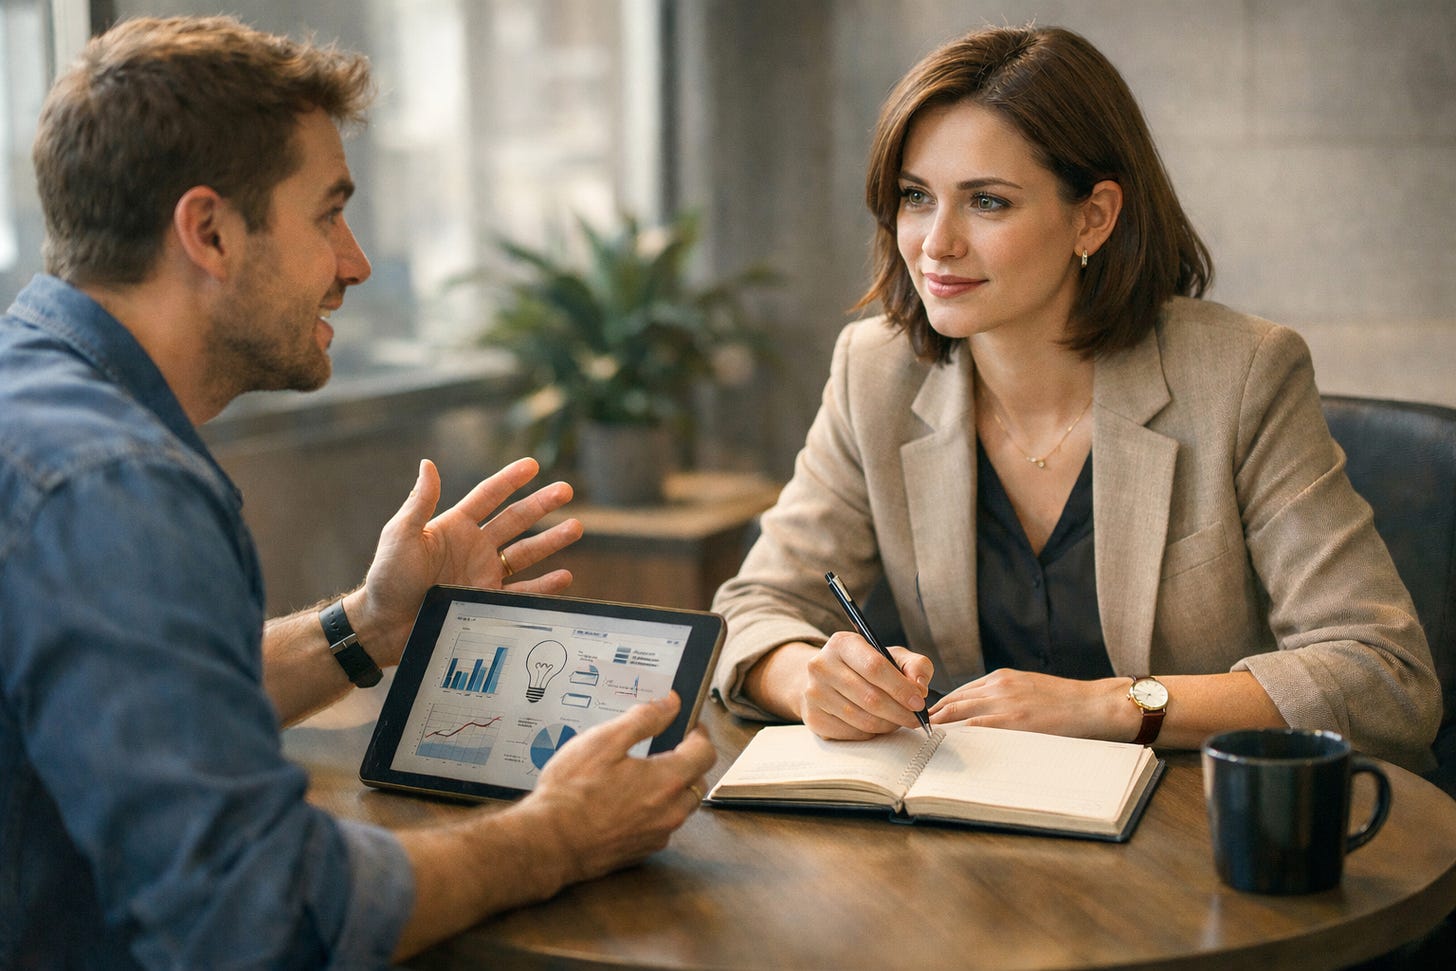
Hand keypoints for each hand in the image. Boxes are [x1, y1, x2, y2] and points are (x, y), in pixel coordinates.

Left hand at [351, 457, 583, 664]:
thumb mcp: (401, 536)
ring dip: (550, 541)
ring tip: (576, 528)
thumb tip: (427, 463)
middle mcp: (474, 547)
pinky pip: (522, 593)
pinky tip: (564, 577)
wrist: (384, 624)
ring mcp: (483, 574)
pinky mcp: (487, 601)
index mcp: (454, 526)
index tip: (532, 464)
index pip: (488, 496)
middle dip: (541, 504)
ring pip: (525, 554)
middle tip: (566, 490)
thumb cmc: (387, 577)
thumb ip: (419, 502)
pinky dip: (544, 586)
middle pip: (515, 520)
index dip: (510, 479)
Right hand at [524, 692, 716, 884]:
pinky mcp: (643, 850)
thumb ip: (644, 719)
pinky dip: (653, 810)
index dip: (699, 734)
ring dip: (670, 788)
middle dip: (686, 761)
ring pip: (680, 805)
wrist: (549, 842)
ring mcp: (657, 834)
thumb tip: (670, 704)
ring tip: (638, 775)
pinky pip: (661, 825)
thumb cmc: (572, 793)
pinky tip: (625, 801)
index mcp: (668, 780)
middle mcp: (670, 811)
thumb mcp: (604, 741)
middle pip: (697, 780)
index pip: (706, 752)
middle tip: (662, 748)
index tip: (688, 727)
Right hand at [799, 631, 933, 739]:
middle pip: (870, 697)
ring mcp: (813, 693)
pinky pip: (852, 733)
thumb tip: (919, 687)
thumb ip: (915, 665)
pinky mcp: (813, 717)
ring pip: (862, 719)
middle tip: (915, 718)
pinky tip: (877, 724)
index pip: (875, 667)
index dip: (901, 688)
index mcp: (842, 643)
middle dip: (899, 712)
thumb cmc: (865, 666)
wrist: (826, 679)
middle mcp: (821, 666)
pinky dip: (871, 733)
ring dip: (888, 724)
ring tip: (898, 720)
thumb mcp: (891, 656)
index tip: (919, 702)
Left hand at [929, 669, 1125, 738]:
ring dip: (940, 728)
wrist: (1091, 704)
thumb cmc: (1063, 700)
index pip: (960, 692)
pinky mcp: (1014, 722)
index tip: (928, 718)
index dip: (941, 706)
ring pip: (960, 714)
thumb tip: (979, 712)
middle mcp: (997, 688)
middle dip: (933, 717)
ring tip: (925, 741)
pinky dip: (960, 736)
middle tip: (916, 731)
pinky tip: (949, 746)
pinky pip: (978, 728)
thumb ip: (1003, 696)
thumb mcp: (1028, 687)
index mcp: (1001, 678)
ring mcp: (1005, 704)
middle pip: (953, 702)